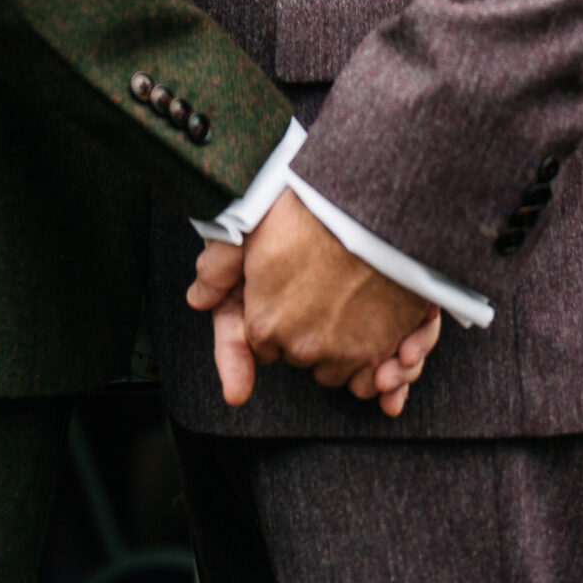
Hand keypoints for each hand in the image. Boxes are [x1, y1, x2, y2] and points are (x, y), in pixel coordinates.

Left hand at [187, 208, 441, 415]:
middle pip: (296, 354)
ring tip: (345, 301)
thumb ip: (219, 265)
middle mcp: (301, 347)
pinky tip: (372, 326)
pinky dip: (372, 360)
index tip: (285, 293)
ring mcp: (344, 353)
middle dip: (302, 330)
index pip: (259, 342)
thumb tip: (198, 296)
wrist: (378, 204)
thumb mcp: (252, 224)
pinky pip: (372, 378)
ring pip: (333, 367)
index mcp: (265, 322)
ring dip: (337, 346)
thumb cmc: (314, 209)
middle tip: (316, 288)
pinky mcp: (384, 351)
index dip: (271, 315)